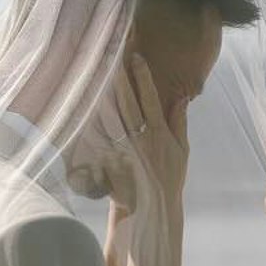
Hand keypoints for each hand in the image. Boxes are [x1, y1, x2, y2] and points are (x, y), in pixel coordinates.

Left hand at [102, 53, 187, 218]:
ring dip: (103, 93)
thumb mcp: (181, 151)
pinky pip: (97, 136)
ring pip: (109, 115)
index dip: (143, 77)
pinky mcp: (108, 159)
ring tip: (95, 72)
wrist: (151, 208)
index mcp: (158, 133)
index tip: (136, 57)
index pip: (151, 98)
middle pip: (126, 102)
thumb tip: (181, 97)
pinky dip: (90, 119)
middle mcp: (140, 138)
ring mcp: (122, 148)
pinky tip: (84, 103)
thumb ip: (179, 123)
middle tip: (110, 56)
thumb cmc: (168, 178)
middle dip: (119, 77)